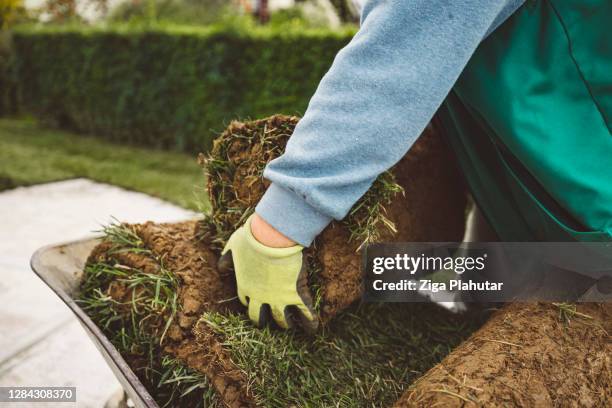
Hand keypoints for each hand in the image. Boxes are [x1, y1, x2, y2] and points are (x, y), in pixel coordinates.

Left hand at [217, 214, 318, 332]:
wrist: (272, 236)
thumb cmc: (252, 239)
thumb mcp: (233, 247)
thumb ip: (227, 258)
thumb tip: (221, 269)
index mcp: (245, 286)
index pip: (247, 302)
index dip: (252, 302)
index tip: (257, 302)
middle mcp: (260, 297)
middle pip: (259, 317)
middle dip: (264, 320)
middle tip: (269, 321)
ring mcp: (278, 298)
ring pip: (281, 319)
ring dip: (285, 323)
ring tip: (290, 324)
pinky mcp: (295, 294)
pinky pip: (304, 313)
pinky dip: (309, 322)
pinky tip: (312, 328)